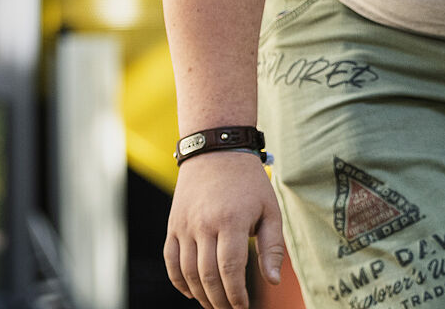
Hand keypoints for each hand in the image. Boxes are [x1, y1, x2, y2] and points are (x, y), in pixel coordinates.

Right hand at [164, 150, 285, 308]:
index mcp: (231, 221)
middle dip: (220, 300)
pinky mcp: (173, 226)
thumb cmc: (249, 182)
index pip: (230, 270)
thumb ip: (271, 246)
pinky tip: (191, 293)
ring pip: (187, 272)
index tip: (244, 307)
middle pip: (207, 276)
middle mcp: (204, 226)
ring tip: (215, 304)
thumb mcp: (270, 209)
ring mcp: (184, 227)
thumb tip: (274, 280)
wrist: (216, 151)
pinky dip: (178, 281)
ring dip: (200, 295)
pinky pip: (170, 261)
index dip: (236, 294)